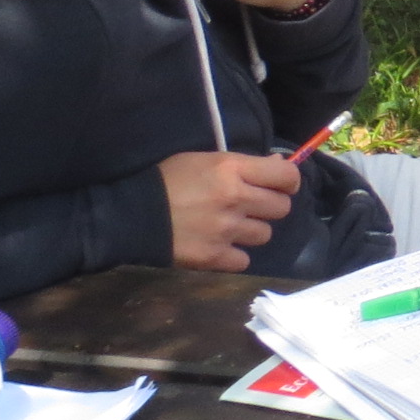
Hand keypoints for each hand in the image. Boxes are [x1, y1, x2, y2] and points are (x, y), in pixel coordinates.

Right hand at [160, 150, 298, 271]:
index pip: (286, 176)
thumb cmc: (166, 180)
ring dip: (251, 231)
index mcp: (231, 170)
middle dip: (270, 206)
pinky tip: (218, 244)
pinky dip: (234, 254)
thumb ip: (243, 164)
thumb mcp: (203, 159)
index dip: (289, 181)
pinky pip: (244, 260)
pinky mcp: (214, 257)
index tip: (281, 185)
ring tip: (229, 225)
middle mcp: (235, 199)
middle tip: (251, 206)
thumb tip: (281, 165)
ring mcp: (226, 230)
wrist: (130, 214)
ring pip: (265, 234)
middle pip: (281, 208)